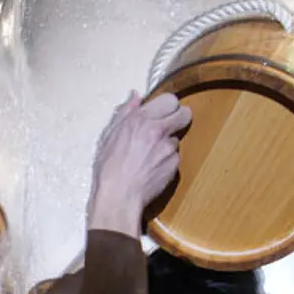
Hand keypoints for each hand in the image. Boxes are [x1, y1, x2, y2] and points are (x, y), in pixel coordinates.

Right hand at [88, 91, 191, 236]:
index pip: (170, 100)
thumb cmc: (108, 168)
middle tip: (168, 125)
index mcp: (140, 120)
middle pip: (185, 114)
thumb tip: (136, 96)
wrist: (118, 196)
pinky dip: (166, 160)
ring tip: (149, 155)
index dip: (168, 106)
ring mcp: (168, 149)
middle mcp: (157, 131)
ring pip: (176, 138)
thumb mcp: (109, 135)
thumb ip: (125, 112)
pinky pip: (175, 157)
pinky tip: (152, 168)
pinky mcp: (174, 165)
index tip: (163, 112)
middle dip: (179, 117)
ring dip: (167, 143)